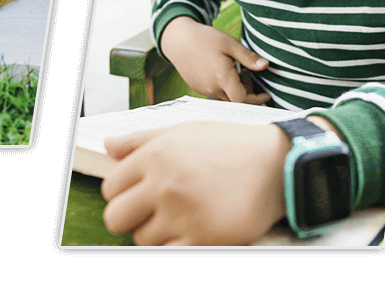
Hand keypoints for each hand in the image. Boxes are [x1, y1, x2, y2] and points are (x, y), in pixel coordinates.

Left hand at [101, 121, 289, 245]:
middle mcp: (164, 183)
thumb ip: (140, 140)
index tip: (139, 193)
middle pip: (116, 218)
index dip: (122, 193)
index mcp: (155, 155)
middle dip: (129, 217)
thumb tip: (109, 145)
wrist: (275, 164)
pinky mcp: (203, 238)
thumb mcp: (181, 131)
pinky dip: (174, 245)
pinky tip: (189, 231)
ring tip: (178, 217)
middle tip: (149, 212)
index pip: (111, 187)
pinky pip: (167, 252)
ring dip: (155, 233)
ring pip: (141, 239)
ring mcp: (182, 213)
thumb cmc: (228, 145)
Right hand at [160, 16, 270, 103]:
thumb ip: (248, 57)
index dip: (256, 100)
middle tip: (247, 73)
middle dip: (247, 92)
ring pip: (226, 97)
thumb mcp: (229, 43)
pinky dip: (224, 88)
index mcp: (222, 78)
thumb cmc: (204, 39)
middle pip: (235, 101)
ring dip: (235, 90)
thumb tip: (266, 66)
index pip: (243, 100)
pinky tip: (224, 71)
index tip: (266, 95)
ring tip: (236, 70)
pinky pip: (216, 93)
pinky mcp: (197, 87)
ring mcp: (203, 89)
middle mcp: (212, 88)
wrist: (177, 39)